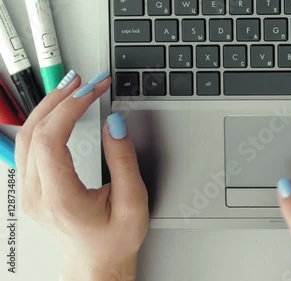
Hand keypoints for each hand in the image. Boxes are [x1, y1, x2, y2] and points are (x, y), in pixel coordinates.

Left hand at [15, 70, 148, 280]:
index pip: (51, 139)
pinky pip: (28, 145)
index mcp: (60, 199)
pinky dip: (44, 121)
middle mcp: (37, 194)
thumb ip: (123, 160)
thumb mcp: (133, 201)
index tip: (94, 91)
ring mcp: (29, 191)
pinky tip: (59, 110)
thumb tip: (114, 124)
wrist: (97, 263)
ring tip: (72, 88)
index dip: (71, 108)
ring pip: (26, 136)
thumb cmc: (115, 240)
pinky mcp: (32, 187)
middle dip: (61, 100)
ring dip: (49, 107)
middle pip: (34, 132)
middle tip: (86, 82)